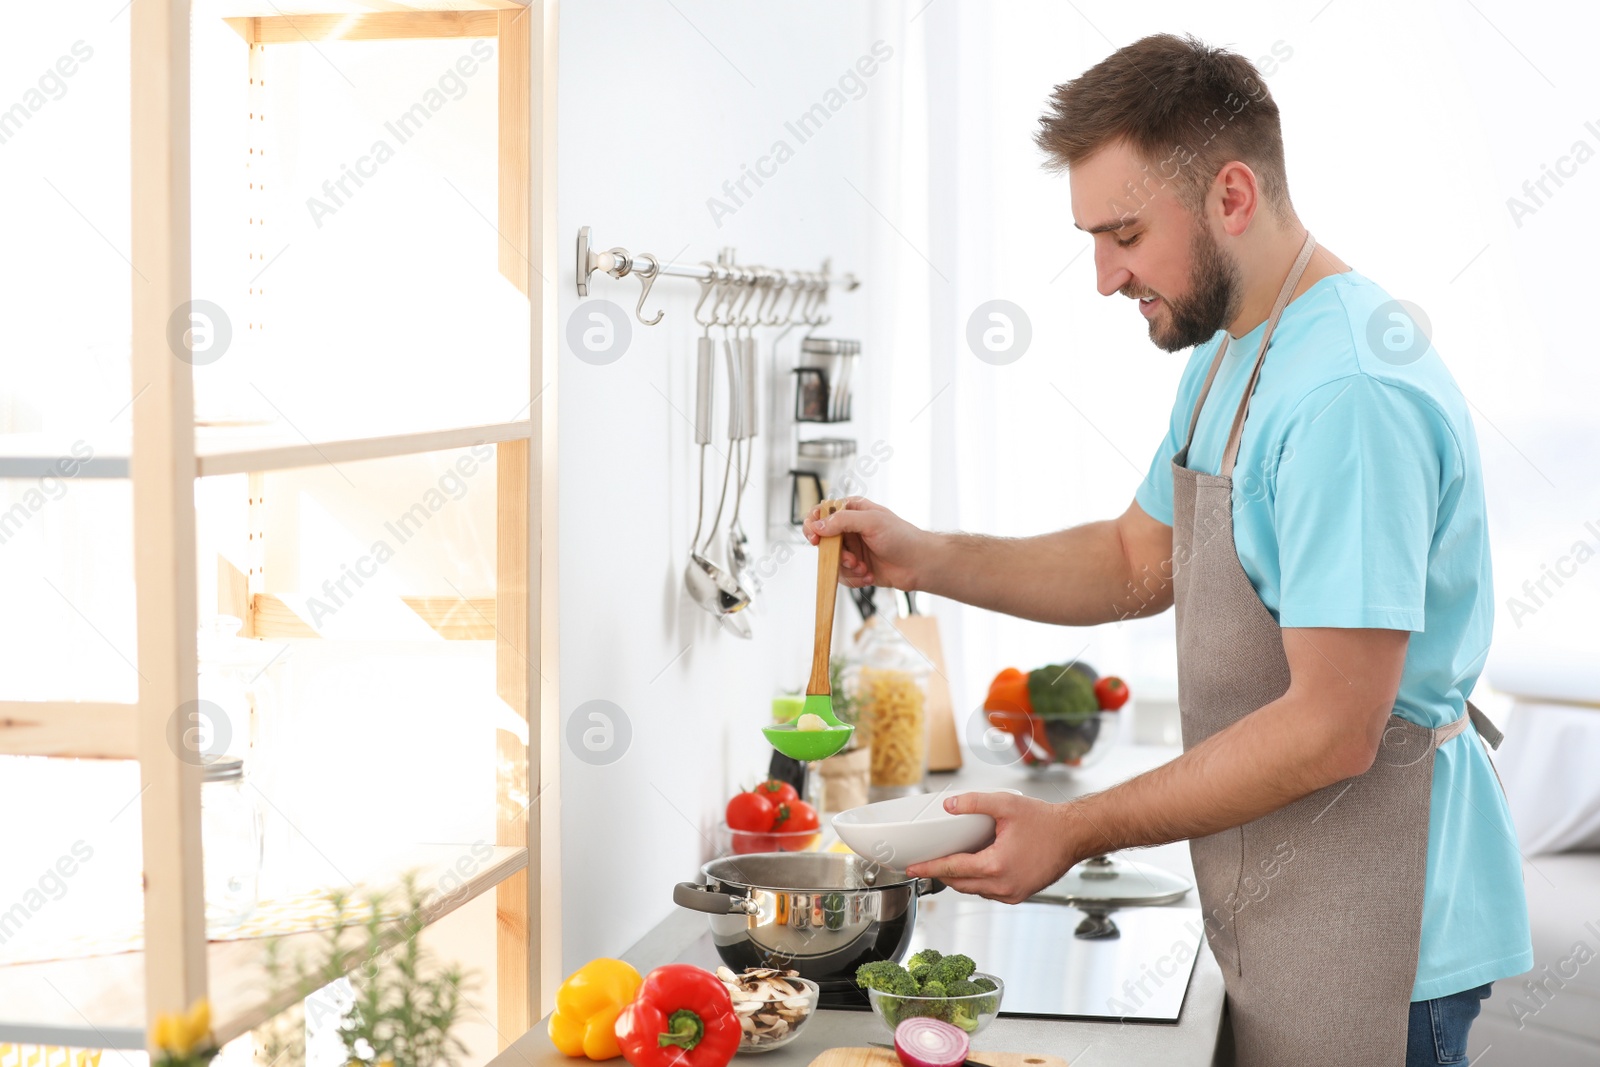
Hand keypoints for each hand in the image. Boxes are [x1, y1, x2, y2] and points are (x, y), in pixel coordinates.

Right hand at [801, 496, 927, 590]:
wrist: (920, 564)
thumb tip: (818, 525)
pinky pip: (842, 576)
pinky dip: (854, 578)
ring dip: (847, 568)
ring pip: (831, 561)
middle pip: (823, 541)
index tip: (815, 538)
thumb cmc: (903, 538)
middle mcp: (849, 529)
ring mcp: (852, 549)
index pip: (821, 513)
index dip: (813, 524)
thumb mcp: (872, 521)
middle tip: (849, 559)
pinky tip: (869, 575)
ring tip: (864, 568)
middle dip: (835, 554)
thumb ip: (842, 521)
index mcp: (852, 511)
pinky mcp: (856, 567)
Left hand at [904, 791, 1087, 903]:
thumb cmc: (1045, 822)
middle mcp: (1003, 886)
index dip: (929, 868)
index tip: (913, 868)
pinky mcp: (1020, 895)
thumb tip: (949, 806)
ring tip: (951, 863)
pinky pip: (990, 892)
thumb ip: (974, 803)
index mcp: (995, 866)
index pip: (952, 869)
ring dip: (962, 879)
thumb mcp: (1006, 805)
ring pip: (975, 890)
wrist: (1073, 836)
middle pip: (961, 883)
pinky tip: (978, 867)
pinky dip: (980, 882)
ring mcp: (1012, 894)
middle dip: (942, 874)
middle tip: (927, 864)